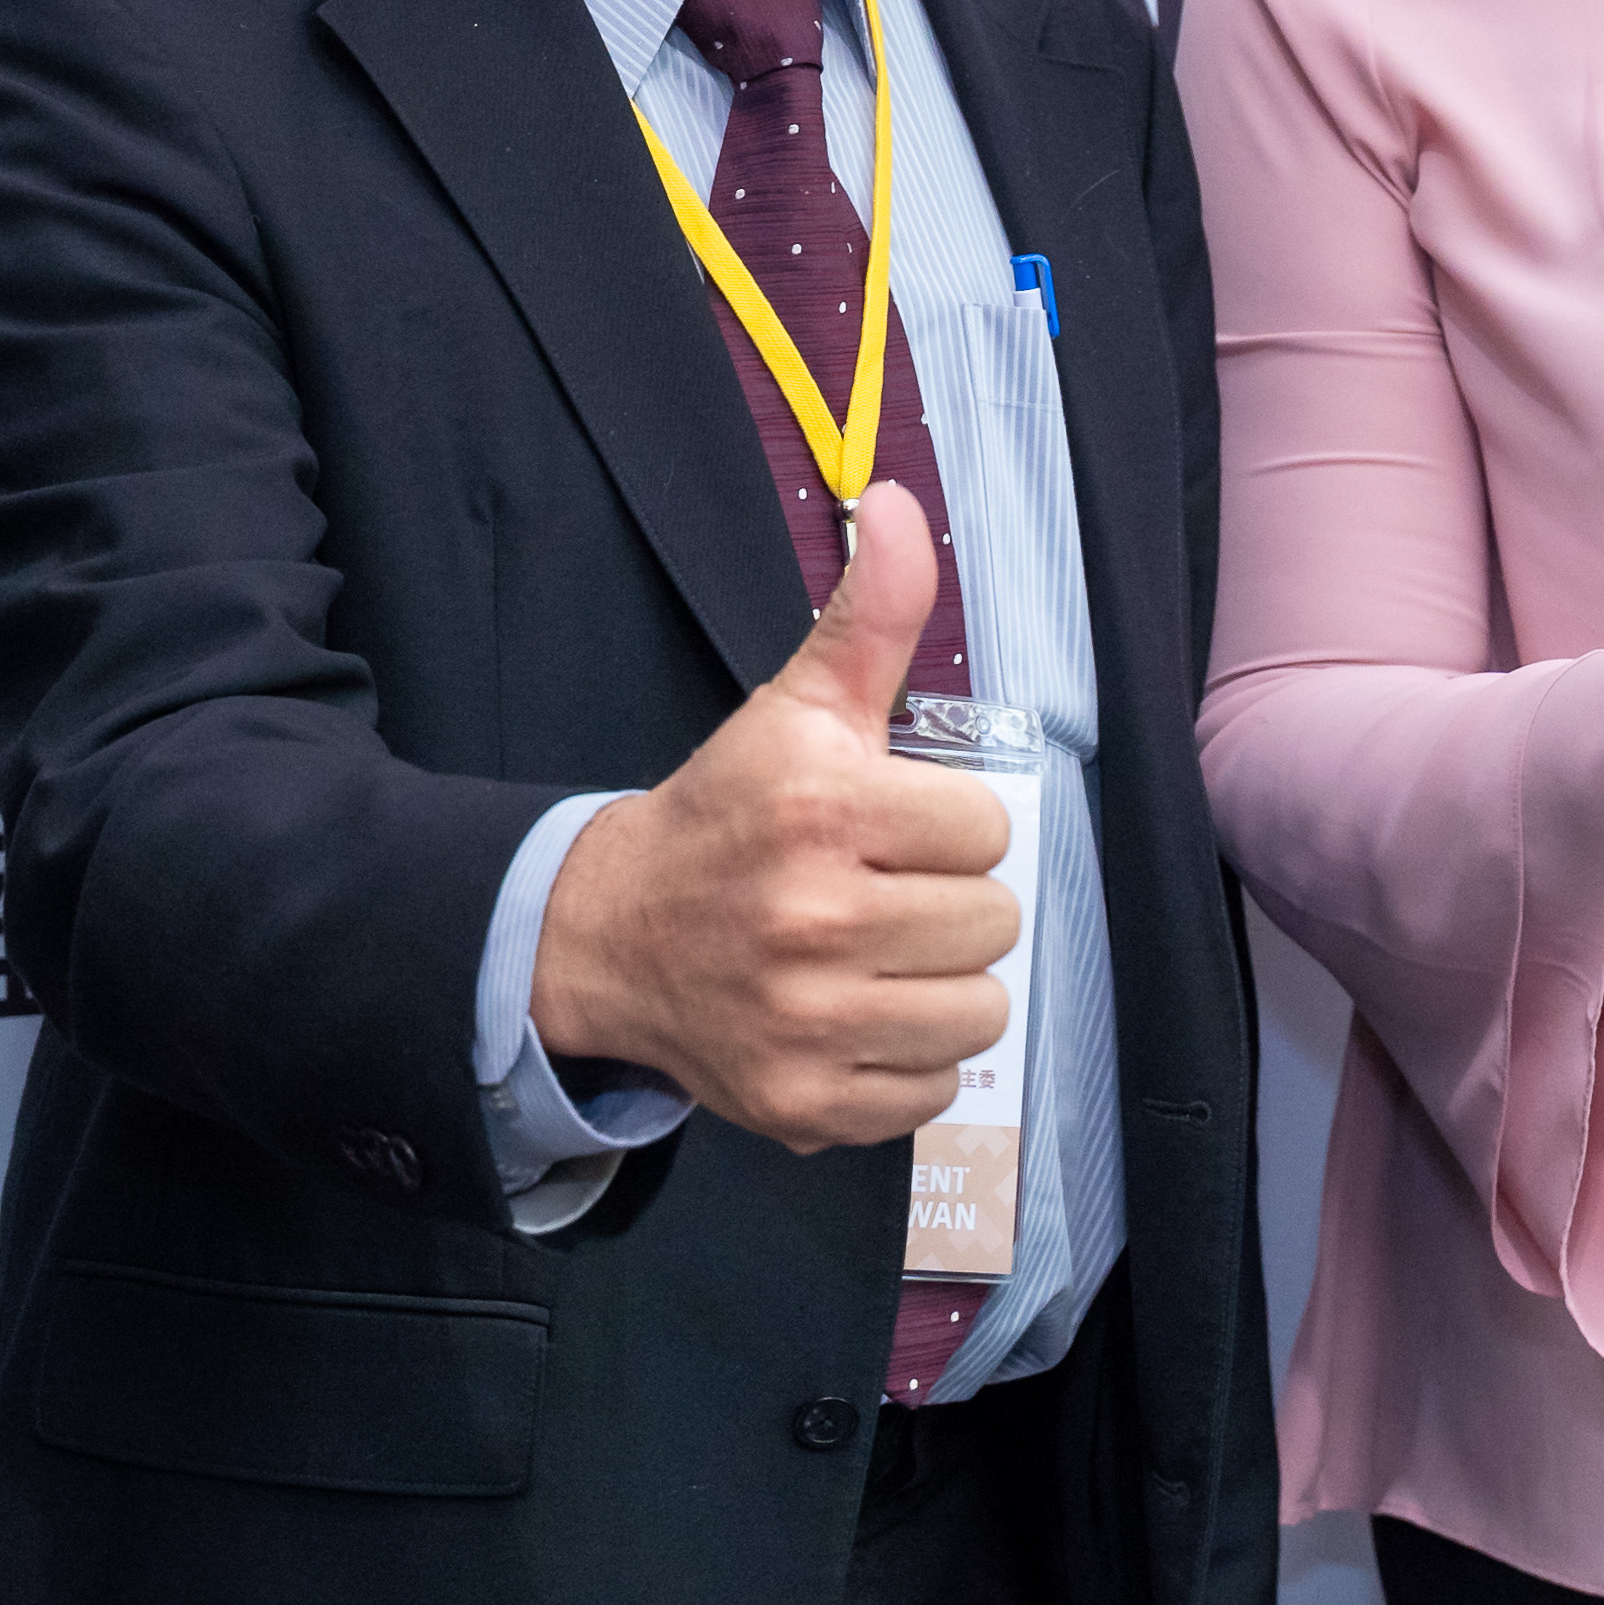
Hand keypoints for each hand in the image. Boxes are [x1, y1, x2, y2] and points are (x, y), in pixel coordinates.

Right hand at [530, 481, 1020, 1151]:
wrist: (612, 933)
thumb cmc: (727, 815)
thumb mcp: (795, 706)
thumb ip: (869, 612)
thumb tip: (895, 500)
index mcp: (823, 809)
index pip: (986, 831)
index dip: (945, 827)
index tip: (888, 828)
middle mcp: (815, 921)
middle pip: (991, 924)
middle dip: (946, 905)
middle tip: (879, 893)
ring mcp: (809, 1022)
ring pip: (978, 1013)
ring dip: (940, 986)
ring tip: (877, 958)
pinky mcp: (805, 1104)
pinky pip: (932, 1090)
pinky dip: (904, 1060)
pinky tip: (854, 1016)